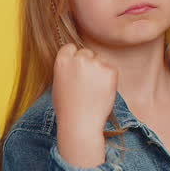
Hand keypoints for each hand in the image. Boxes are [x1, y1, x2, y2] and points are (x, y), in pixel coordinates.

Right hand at [51, 43, 116, 167]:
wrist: (80, 123)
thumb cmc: (68, 108)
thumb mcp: (58, 84)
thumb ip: (66, 69)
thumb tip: (75, 60)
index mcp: (62, 61)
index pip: (70, 47)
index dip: (74, 58)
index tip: (77, 69)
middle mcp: (78, 59)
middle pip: (87, 52)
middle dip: (88, 64)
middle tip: (87, 84)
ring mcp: (95, 64)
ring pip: (100, 61)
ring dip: (99, 72)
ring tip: (93, 91)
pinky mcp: (110, 71)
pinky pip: (111, 70)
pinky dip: (109, 80)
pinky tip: (101, 93)